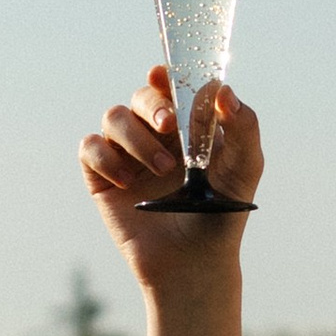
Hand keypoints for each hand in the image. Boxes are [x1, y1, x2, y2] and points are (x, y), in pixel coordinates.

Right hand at [79, 65, 263, 289]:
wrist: (194, 260)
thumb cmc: (223, 213)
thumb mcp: (244, 168)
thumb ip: (243, 127)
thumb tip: (223, 91)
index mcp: (188, 124)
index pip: (172, 86)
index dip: (165, 74)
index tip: (163, 74)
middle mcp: (156, 134)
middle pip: (142, 96)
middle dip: (153, 104)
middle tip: (168, 127)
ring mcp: (128, 154)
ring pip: (114, 116)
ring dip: (136, 137)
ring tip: (162, 170)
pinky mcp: (104, 178)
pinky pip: (90, 148)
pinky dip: (105, 157)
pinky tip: (128, 182)